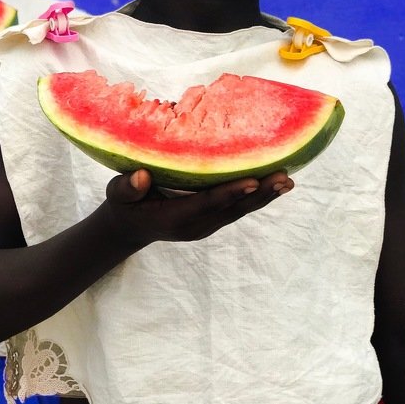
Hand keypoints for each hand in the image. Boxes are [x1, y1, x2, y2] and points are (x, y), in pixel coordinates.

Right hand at [102, 168, 293, 249]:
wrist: (130, 227)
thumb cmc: (124, 205)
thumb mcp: (117, 195)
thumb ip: (127, 188)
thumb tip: (141, 177)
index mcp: (174, 217)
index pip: (206, 204)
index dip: (229, 193)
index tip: (251, 181)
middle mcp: (196, 225)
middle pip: (231, 209)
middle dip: (258, 193)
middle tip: (283, 178)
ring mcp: (206, 225)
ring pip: (239, 211)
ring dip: (263, 196)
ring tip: (287, 181)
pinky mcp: (212, 220)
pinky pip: (237, 209)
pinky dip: (256, 196)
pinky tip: (273, 183)